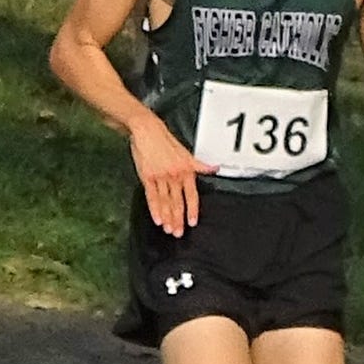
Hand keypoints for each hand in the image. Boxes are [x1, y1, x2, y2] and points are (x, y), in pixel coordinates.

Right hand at [131, 121, 216, 236]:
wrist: (148, 130)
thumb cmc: (165, 141)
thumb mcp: (186, 153)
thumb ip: (199, 165)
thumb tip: (215, 168)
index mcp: (186, 170)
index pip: (191, 195)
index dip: (192, 209)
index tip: (192, 222)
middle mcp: (174, 175)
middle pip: (177, 202)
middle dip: (178, 219)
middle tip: (178, 233)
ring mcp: (160, 177)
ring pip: (165, 201)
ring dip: (167, 217)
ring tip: (168, 229)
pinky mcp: (147, 176)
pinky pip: (152, 196)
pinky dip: (154, 209)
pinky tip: (157, 219)